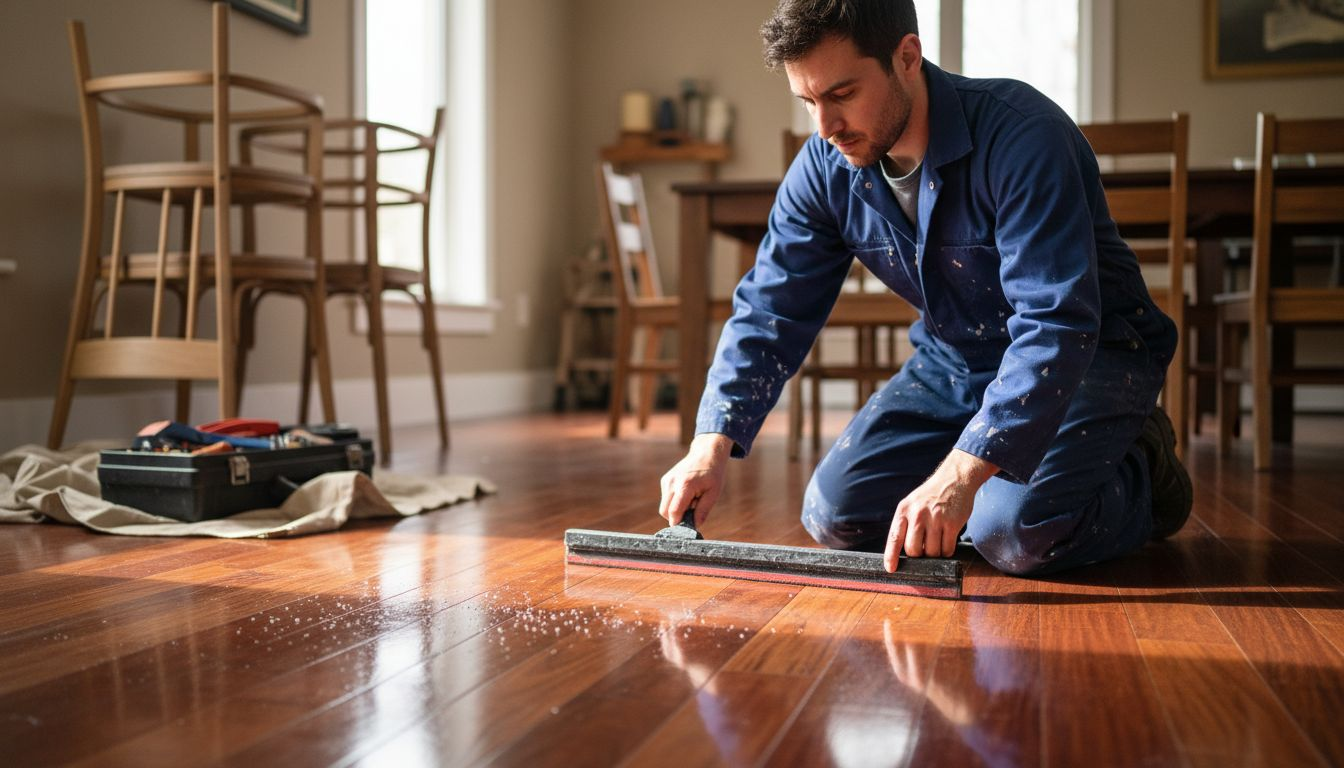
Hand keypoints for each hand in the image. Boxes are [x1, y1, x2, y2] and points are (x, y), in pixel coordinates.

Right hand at [658, 433, 732, 526]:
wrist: (706, 454)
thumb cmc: (713, 474)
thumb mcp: (714, 493)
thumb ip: (703, 510)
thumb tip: (695, 526)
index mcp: (685, 485)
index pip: (673, 511)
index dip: (678, 523)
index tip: (687, 527)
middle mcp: (672, 482)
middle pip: (664, 511)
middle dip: (676, 517)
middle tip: (692, 510)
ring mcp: (667, 480)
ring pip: (664, 506)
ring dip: (676, 508)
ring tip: (691, 498)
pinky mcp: (665, 480)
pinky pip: (666, 499)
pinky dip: (675, 501)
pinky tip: (686, 493)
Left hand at [884, 449, 997, 571]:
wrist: (954, 479)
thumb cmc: (930, 495)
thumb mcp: (911, 504)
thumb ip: (905, 524)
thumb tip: (902, 551)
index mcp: (904, 510)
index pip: (894, 538)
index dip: (891, 556)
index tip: (890, 568)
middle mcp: (918, 515)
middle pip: (914, 550)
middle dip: (919, 554)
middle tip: (925, 547)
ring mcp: (936, 519)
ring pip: (932, 553)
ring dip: (935, 553)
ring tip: (937, 541)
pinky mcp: (952, 524)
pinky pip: (947, 549)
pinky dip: (947, 551)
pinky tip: (947, 541)